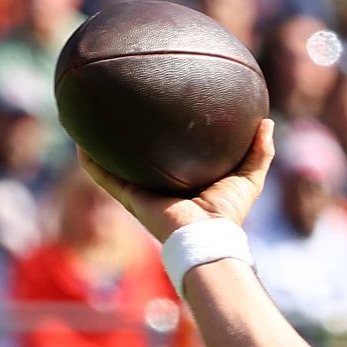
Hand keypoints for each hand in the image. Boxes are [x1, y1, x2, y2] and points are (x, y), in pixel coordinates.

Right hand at [79, 119, 276, 243]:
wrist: (206, 236)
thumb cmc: (228, 213)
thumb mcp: (249, 177)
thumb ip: (259, 151)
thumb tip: (267, 121)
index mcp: (184, 180)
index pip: (173, 154)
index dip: (167, 136)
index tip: (162, 111)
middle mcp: (159, 185)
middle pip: (140, 157)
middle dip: (129, 138)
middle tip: (121, 110)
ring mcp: (142, 191)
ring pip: (116, 165)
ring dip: (101, 147)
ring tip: (88, 121)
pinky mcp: (129, 198)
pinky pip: (104, 177)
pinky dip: (90, 163)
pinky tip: (79, 143)